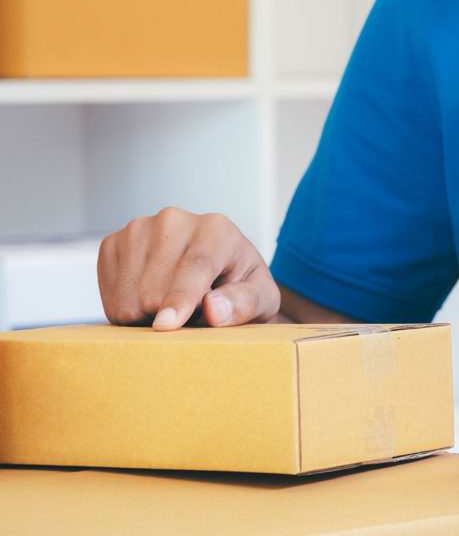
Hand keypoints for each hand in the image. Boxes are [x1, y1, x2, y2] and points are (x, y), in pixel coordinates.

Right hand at [97, 207, 279, 330]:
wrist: (215, 271)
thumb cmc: (242, 288)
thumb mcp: (262, 299)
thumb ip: (245, 304)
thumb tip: (214, 309)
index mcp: (217, 229)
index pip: (195, 266)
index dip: (180, 299)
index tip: (167, 325)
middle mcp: (174, 220)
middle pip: (155, 290)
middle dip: (171, 316)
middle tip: (192, 314)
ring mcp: (138, 229)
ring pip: (128, 297)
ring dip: (148, 315)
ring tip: (173, 304)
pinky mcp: (112, 244)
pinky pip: (109, 296)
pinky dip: (127, 308)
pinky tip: (149, 298)